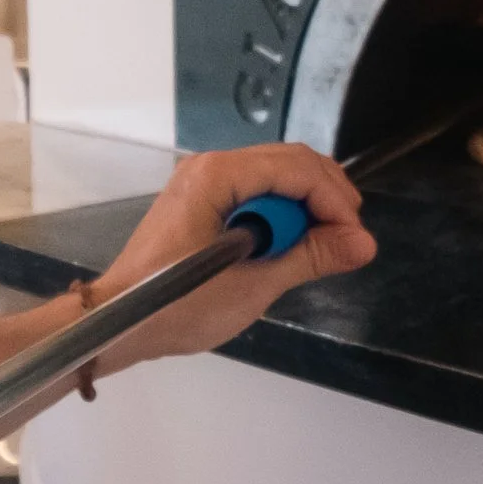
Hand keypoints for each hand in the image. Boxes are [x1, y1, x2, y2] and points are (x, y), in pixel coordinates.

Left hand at [90, 144, 373, 375]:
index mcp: (217, 176)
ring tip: (326, 244)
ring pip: (276, 174)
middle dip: (327, 197)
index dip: (334, 201)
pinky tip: (294, 242)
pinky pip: (256, 190)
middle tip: (349, 240)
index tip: (354, 241)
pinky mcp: (202, 200)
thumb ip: (310, 257)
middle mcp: (210, 166)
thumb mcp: (253, 284)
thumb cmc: (178, 306)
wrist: (119, 321)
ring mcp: (203, 180)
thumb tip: (363, 244)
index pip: (297, 169)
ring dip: (307, 205)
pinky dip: (282, 212)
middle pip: (290, 162)